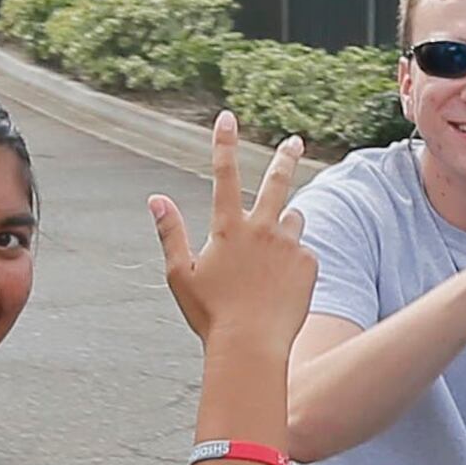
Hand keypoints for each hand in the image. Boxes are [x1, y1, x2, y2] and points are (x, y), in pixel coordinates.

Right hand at [150, 113, 314, 354]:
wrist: (252, 347)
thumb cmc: (211, 316)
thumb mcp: (181, 275)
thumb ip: (170, 233)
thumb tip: (155, 199)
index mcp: (228, 228)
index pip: (224, 174)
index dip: (224, 143)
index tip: (227, 117)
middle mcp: (263, 229)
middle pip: (278, 182)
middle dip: (285, 157)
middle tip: (294, 142)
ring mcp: (289, 246)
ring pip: (292, 221)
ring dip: (284, 226)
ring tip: (270, 259)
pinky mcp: (309, 265)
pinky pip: (303, 255)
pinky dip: (292, 265)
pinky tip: (280, 290)